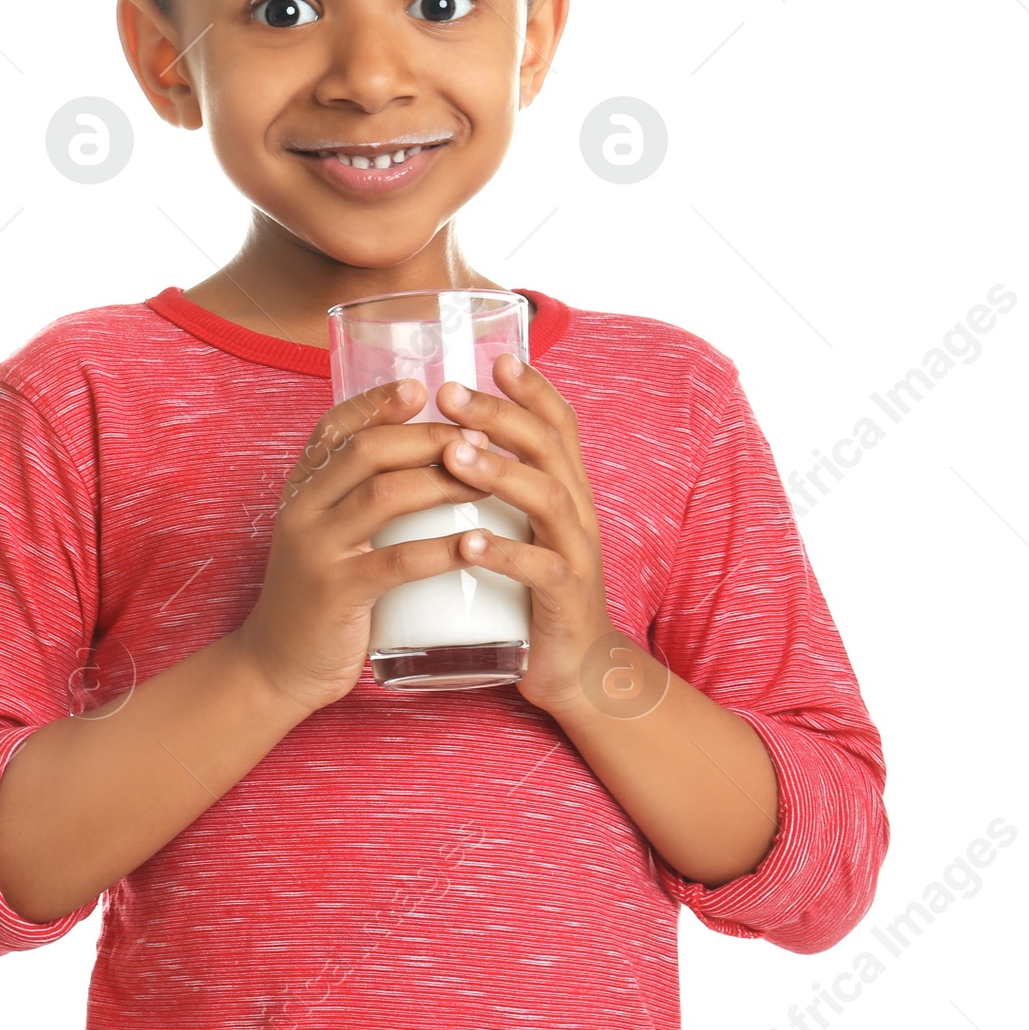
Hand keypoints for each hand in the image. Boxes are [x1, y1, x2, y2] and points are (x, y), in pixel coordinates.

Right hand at [234, 377, 494, 713]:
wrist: (276, 667)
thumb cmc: (321, 597)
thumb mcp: (328, 536)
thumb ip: (359, 498)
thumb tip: (427, 455)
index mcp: (302, 489)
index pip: (336, 427)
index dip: (379, 401)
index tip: (424, 386)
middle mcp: (303, 509)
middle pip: (367, 450)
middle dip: (428, 436)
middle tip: (479, 435)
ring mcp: (317, 550)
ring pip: (383, 495)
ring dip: (443, 480)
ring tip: (489, 479)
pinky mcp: (337, 593)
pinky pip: (396, 561)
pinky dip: (442, 549)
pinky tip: (477, 543)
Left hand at [434, 354, 614, 714]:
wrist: (577, 671)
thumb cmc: (536, 594)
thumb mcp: (525, 530)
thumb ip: (503, 490)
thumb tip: (451, 442)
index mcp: (567, 490)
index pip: (558, 425)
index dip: (532, 389)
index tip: (496, 358)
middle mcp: (578, 512)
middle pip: (549, 447)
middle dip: (500, 415)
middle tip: (449, 393)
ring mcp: (576, 553)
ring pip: (547, 497)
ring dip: (499, 471)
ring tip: (453, 454)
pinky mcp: (566, 598)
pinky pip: (540, 569)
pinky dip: (504, 552)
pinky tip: (467, 542)